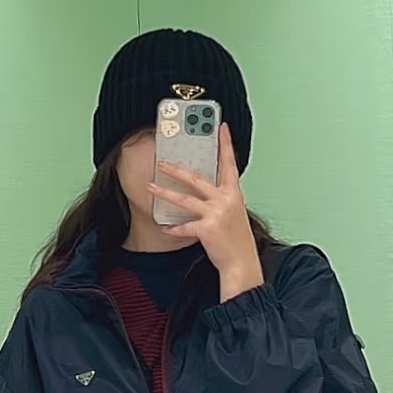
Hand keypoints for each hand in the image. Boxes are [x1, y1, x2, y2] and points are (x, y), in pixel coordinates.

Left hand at [148, 122, 261, 288]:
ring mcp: (216, 213)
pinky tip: (164, 227)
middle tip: (161, 163)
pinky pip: (183, 226)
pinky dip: (173, 228)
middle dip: (176, 170)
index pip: (229, 164)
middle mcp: (225, 200)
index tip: (221, 128)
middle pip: (196, 179)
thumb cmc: (237, 241)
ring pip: (185, 199)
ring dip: (165, 192)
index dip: (225, 144)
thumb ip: (222, 200)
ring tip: (151, 187)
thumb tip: (206, 192)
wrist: (242, 264)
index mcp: (234, 194)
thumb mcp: (234, 214)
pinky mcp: (206, 228)